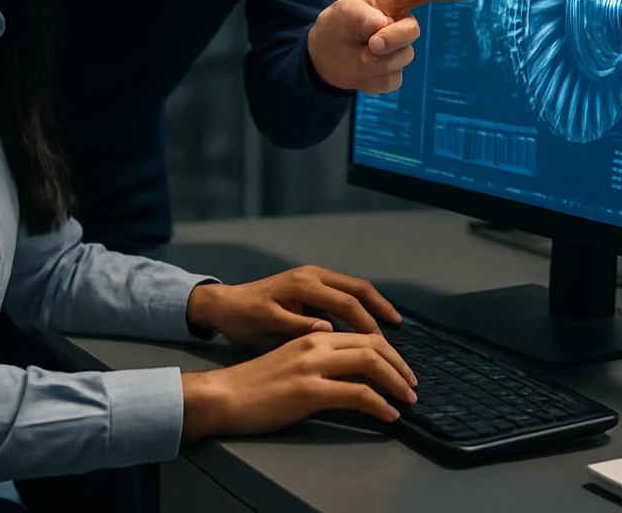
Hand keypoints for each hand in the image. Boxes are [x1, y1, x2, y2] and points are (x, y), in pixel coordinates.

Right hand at [180, 332, 417, 442]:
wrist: (222, 395)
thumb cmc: (254, 383)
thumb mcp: (292, 361)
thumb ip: (320, 359)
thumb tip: (351, 373)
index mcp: (313, 335)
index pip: (363, 335)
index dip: (389, 351)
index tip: (401, 368)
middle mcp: (316, 343)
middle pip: (373, 345)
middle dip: (400, 365)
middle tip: (412, 384)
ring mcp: (313, 366)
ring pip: (370, 364)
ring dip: (396, 383)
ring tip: (408, 400)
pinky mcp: (309, 391)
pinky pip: (357, 394)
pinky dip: (379, 404)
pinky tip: (388, 414)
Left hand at [185, 264, 400, 348]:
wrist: (223, 304)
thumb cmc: (243, 318)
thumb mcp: (266, 325)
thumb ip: (297, 326)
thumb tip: (328, 330)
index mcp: (304, 285)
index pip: (347, 303)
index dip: (367, 323)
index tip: (381, 345)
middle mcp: (313, 276)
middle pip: (358, 288)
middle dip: (380, 307)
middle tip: (398, 327)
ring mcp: (312, 277)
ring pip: (353, 288)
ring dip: (373, 304)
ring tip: (390, 324)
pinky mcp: (310, 284)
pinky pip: (343, 292)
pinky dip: (359, 305)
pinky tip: (365, 321)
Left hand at [307, 0, 473, 92]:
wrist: (324, 56)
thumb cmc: (338, 25)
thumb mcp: (343, 13)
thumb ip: (361, 16)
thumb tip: (381, 24)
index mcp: (392, 2)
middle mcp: (400, 25)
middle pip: (412, 31)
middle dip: (393, 39)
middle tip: (371, 45)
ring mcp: (399, 51)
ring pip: (402, 58)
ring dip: (377, 60)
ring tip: (358, 55)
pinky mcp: (393, 75)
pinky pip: (391, 80)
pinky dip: (371, 80)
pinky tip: (360, 72)